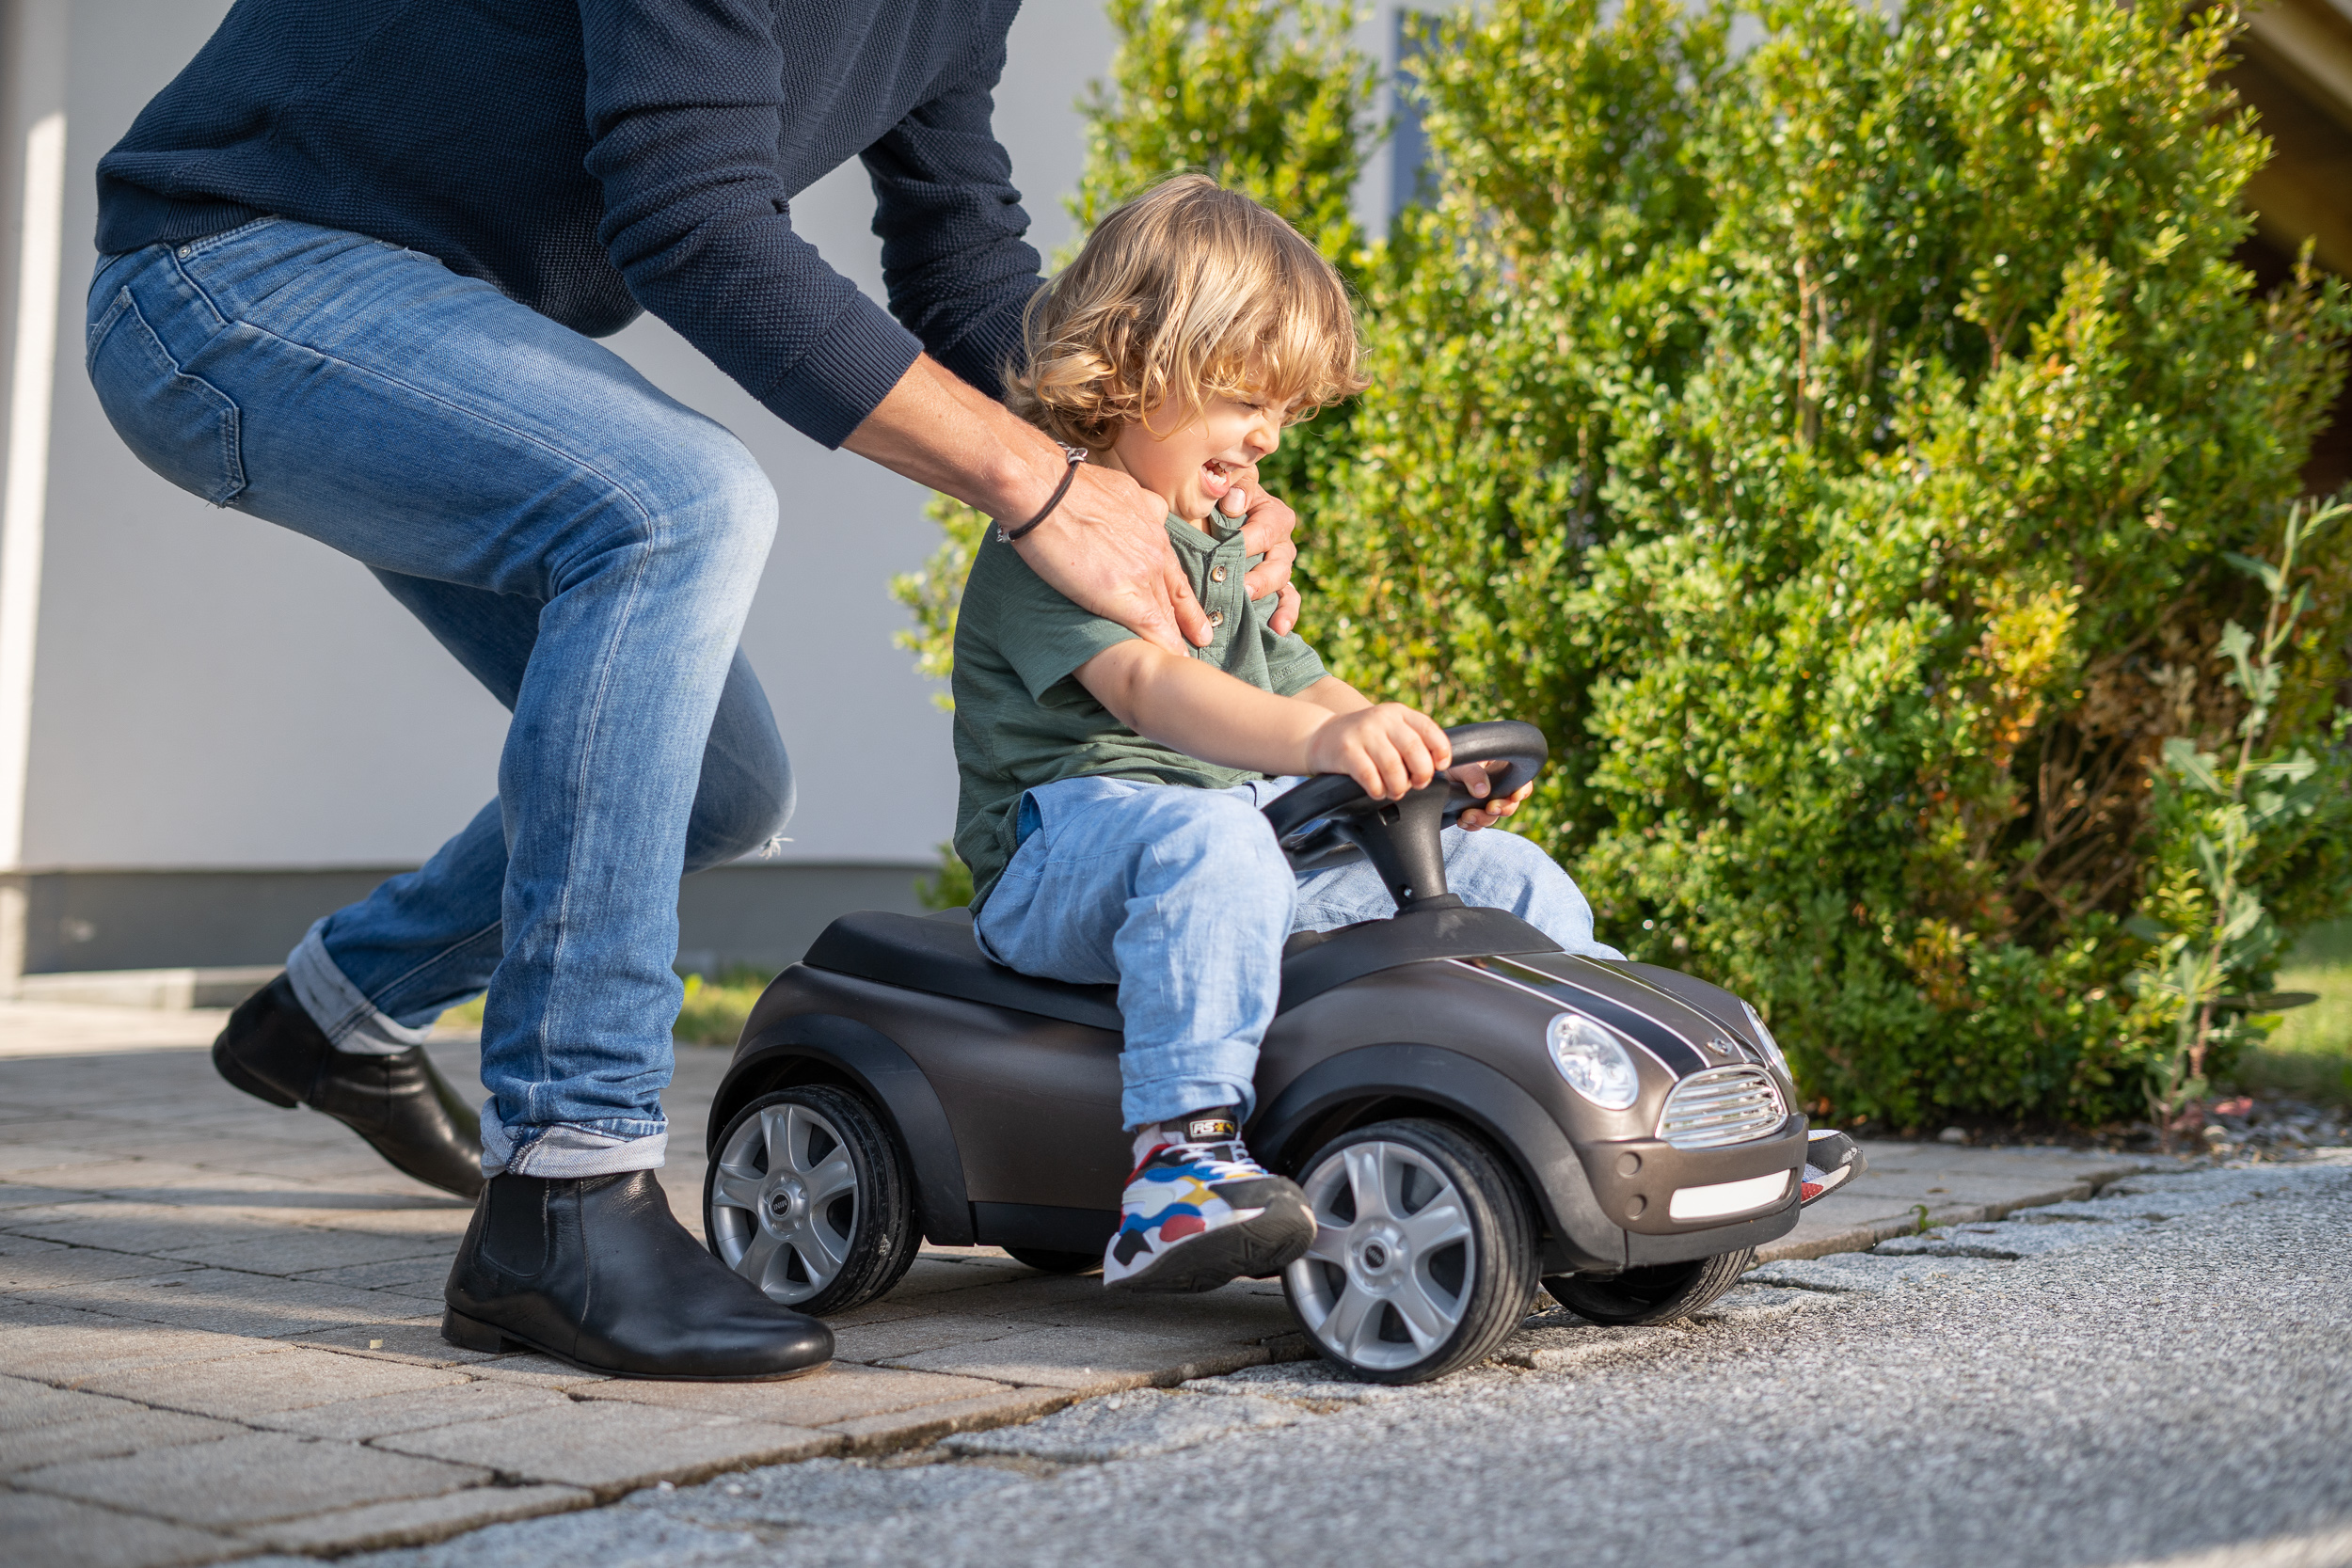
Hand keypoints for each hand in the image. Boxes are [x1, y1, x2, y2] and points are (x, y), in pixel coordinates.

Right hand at [1020, 462, 1209, 652]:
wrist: (1042, 491)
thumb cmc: (1058, 484)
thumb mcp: (1108, 482)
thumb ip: (1125, 500)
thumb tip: (1122, 505)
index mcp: (1149, 516)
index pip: (1166, 556)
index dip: (1173, 580)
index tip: (1179, 595)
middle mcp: (1154, 544)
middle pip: (1175, 587)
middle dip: (1188, 613)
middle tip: (1202, 634)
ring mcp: (1144, 571)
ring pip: (1168, 609)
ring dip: (1179, 633)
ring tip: (1187, 655)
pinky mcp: (1127, 596)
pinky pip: (1155, 627)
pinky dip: (1166, 646)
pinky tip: (1174, 660)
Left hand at [1223, 467, 1300, 635]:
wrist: (1196, 516)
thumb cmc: (1208, 500)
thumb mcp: (1221, 485)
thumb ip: (1234, 489)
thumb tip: (1235, 504)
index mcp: (1269, 511)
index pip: (1268, 526)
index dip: (1250, 540)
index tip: (1229, 550)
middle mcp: (1279, 538)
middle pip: (1280, 558)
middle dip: (1261, 575)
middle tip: (1244, 588)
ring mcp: (1277, 563)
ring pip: (1283, 579)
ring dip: (1268, 594)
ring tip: (1255, 607)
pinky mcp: (1274, 585)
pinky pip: (1288, 600)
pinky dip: (1286, 615)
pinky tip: (1278, 629)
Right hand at [1307, 703, 1452, 800]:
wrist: (1322, 735)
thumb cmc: (1364, 740)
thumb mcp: (1389, 729)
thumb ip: (1412, 740)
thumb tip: (1437, 766)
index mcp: (1399, 713)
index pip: (1429, 729)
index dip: (1440, 751)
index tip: (1439, 767)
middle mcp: (1382, 719)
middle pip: (1414, 750)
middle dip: (1421, 774)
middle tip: (1417, 784)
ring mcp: (1363, 733)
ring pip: (1393, 767)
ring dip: (1399, 786)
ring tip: (1395, 791)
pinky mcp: (1346, 750)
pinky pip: (1370, 776)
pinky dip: (1378, 790)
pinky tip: (1377, 791)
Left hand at [1450, 762, 1534, 830]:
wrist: (1423, 777)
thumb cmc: (1443, 763)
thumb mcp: (1458, 763)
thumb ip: (1472, 774)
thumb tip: (1483, 791)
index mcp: (1497, 767)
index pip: (1520, 780)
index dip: (1521, 790)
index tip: (1513, 796)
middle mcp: (1494, 785)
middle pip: (1510, 803)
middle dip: (1501, 808)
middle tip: (1489, 808)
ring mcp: (1483, 800)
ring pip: (1493, 816)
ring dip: (1482, 819)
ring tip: (1466, 816)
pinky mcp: (1471, 812)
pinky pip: (1478, 824)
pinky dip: (1472, 825)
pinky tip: (1461, 821)